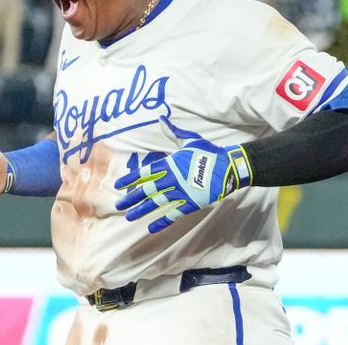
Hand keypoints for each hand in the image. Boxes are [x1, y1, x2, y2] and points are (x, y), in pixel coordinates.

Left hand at [114, 117, 252, 233]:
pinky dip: (163, 221)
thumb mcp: (190, 140)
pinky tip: (152, 228)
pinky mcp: (191, 203)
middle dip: (132, 197)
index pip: (146, 172)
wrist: (229, 167)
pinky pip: (174, 214)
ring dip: (143, 210)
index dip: (132, 178)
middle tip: (118, 205)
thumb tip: (161, 119)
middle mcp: (173, 179)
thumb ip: (173, 132)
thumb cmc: (209, 152)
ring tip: (130, 217)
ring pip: (158, 203)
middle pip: (148, 190)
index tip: (119, 185)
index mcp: (171, 164)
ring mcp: (182, 192)